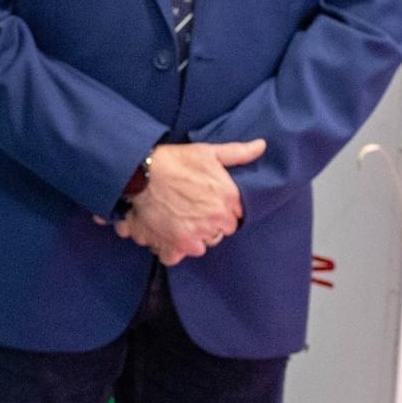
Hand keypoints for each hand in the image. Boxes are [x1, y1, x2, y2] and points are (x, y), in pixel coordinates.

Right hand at [115, 140, 266, 265]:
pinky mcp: (175, 245)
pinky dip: (168, 249)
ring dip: (187, 238)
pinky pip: (175, 256)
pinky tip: (161, 233)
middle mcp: (216, 221)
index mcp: (229, 201)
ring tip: (172, 221)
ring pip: (198, 246)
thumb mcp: (207, 152)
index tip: (204, 205)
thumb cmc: (173, 161)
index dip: (218, 212)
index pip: (232, 218)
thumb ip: (238, 153)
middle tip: (186, 211)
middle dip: (204, 226)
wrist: (140, 172)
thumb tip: (261, 145)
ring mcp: (196, 236)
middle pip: (216, 234)